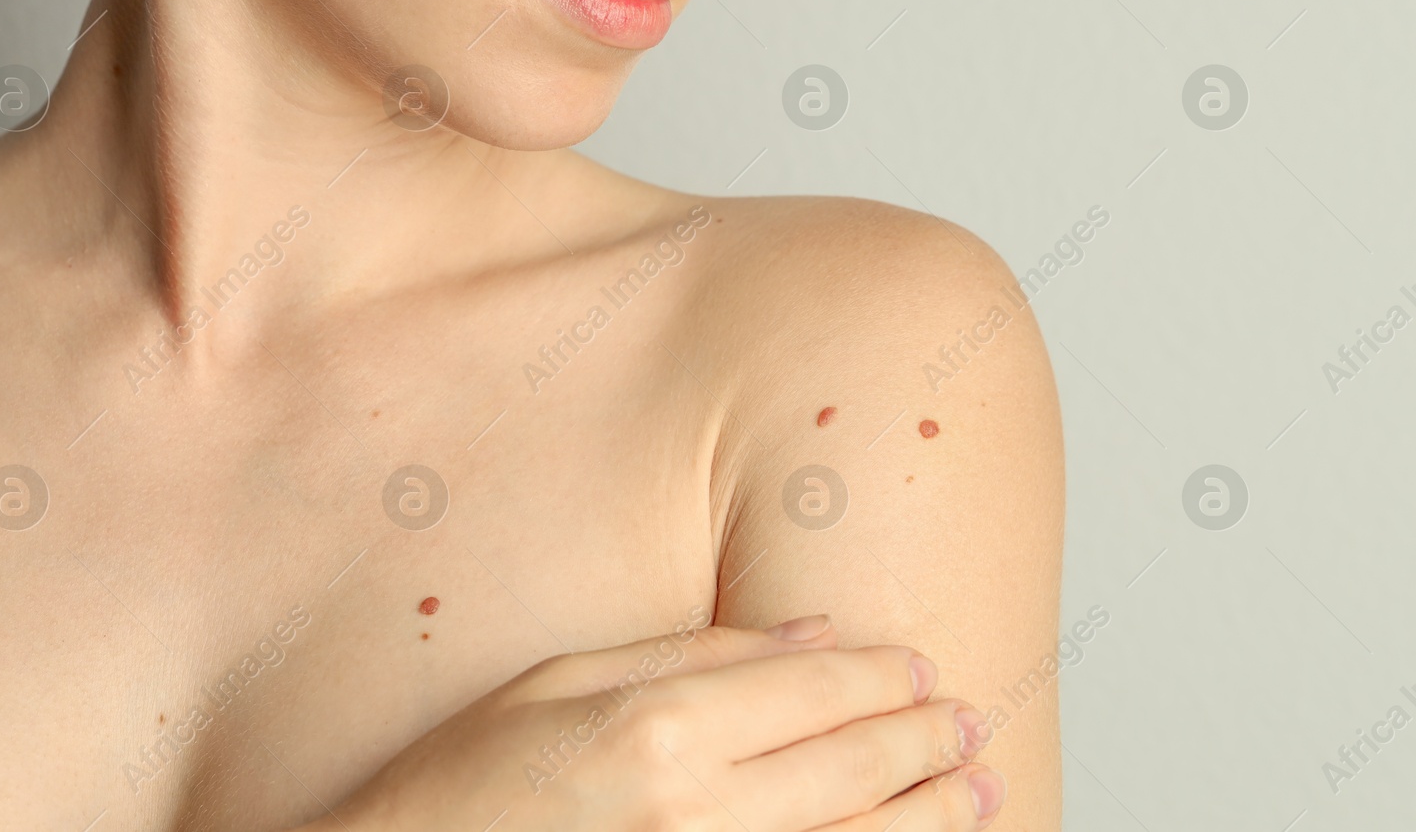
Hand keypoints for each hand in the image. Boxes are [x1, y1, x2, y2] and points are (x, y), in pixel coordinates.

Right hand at [296, 614, 1003, 830]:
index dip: (886, 679)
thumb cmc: (468, 783)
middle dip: (927, 743)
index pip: (817, 690)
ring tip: (979, 791)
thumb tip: (812, 633)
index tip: (921, 670)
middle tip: (971, 725)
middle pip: (856, 769)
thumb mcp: (561, 680)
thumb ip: (694, 651)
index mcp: (660, 729)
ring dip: (933, 816)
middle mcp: (699, 815)